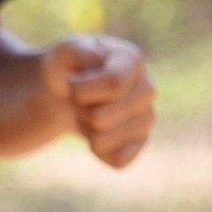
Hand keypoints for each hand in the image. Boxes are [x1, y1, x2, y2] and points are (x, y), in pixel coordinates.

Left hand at [51, 34, 155, 168]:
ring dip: (85, 130)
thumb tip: (98, 58)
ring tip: (88, 112)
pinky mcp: (142, 143)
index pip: (113, 84)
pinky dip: (99, 152)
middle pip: (101, 118)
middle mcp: (147, 89)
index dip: (81, 91)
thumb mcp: (64, 52)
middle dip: (78, 111)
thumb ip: (76, 50)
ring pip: (104, 142)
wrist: (70, 91)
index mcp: (133, 60)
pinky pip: (118, 161)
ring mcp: (147, 118)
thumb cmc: (70, 68)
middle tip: (78, 100)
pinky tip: (97, 133)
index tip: (71, 85)